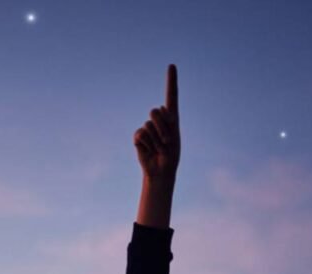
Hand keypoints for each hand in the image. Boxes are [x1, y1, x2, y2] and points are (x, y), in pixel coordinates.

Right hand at [134, 64, 180, 184]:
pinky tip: (149, 149)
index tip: (172, 65)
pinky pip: (140, 134)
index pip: (171, 96)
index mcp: (172, 118)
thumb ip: (166, 124)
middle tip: (166, 141)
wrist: (161, 171)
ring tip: (159, 148)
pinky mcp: (138, 136)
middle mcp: (160, 120)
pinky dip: (146, 143)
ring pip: (149, 125)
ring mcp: (148, 127)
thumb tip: (156, 111)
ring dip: (155, 138)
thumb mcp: (173, 139)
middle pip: (156, 111)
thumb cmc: (170, 156)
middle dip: (162, 126)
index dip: (171, 80)